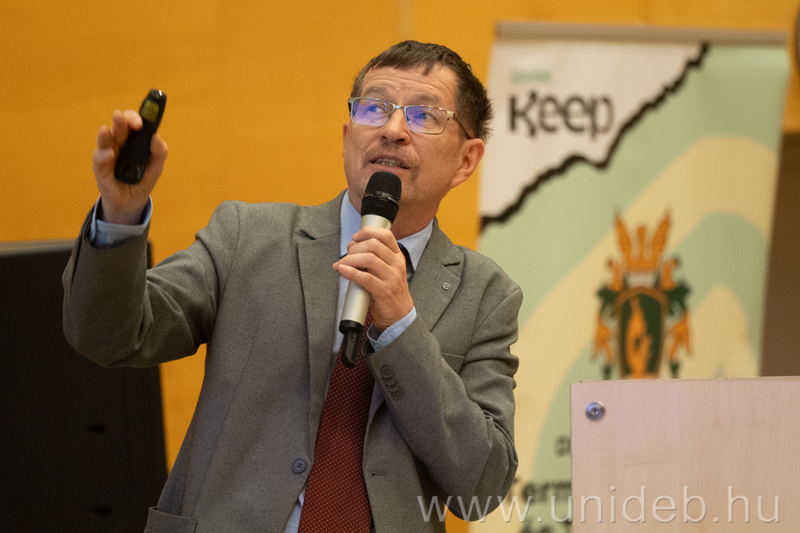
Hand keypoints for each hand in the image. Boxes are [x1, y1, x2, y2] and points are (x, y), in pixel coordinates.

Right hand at [92, 109, 167, 223]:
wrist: (131, 202)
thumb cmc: (142, 180)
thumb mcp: (156, 168)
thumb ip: (159, 153)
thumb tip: (156, 137)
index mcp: (133, 140)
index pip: (132, 123)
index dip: (135, 118)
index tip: (141, 120)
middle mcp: (119, 144)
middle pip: (118, 127)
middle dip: (120, 121)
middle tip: (121, 117)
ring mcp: (108, 155)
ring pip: (105, 140)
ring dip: (106, 135)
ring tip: (107, 130)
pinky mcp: (101, 169)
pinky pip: (100, 160)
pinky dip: (104, 156)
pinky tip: (109, 154)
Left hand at [333, 226, 413, 329]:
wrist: (399, 316)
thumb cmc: (389, 292)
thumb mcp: (387, 270)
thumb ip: (375, 258)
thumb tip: (352, 248)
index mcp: (397, 256)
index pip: (385, 234)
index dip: (367, 232)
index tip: (355, 238)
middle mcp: (396, 264)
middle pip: (373, 244)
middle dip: (355, 247)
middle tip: (346, 255)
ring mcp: (392, 277)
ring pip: (368, 259)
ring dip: (350, 259)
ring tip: (342, 264)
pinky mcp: (384, 291)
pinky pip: (365, 278)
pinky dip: (350, 272)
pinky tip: (342, 270)